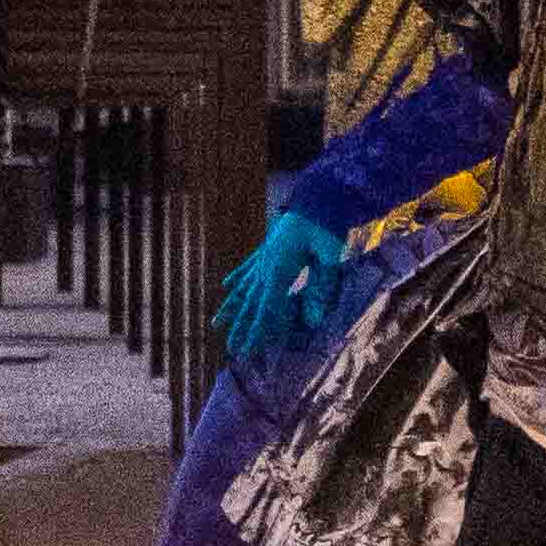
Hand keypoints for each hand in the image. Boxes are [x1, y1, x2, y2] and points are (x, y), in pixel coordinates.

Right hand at [218, 209, 352, 365]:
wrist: (318, 196)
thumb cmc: (326, 226)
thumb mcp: (329, 257)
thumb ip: (322, 287)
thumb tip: (315, 320)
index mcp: (280, 270)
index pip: (266, 308)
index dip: (257, 331)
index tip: (248, 349)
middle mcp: (266, 266)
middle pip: (250, 303)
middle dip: (241, 327)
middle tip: (231, 349)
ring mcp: (264, 256)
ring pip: (243, 288)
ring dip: (231, 307)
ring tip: (216, 323)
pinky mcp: (267, 248)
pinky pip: (248, 267)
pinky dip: (237, 278)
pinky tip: (226, 286)